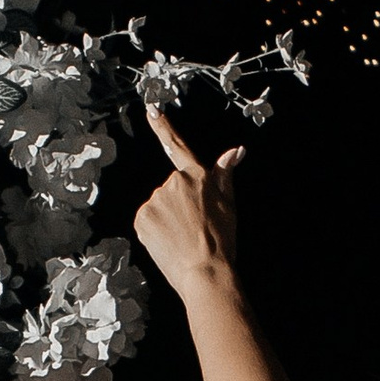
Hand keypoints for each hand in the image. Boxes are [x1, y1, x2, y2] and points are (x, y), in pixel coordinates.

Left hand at [132, 104, 246, 294]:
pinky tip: (170, 242)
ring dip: (167, 219)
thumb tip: (237, 150)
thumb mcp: (229, 203)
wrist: (205, 270)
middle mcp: (173, 183)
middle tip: (193, 228)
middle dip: (178, 205)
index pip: (177, 146)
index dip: (163, 126)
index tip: (151, 109)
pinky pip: (148, 221)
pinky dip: (156, 230)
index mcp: (196, 176)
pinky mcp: (142, 218)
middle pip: (171, 190)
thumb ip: (225, 173)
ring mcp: (155, 200)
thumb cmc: (221, 239)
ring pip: (159, 207)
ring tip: (183, 238)